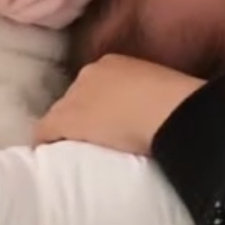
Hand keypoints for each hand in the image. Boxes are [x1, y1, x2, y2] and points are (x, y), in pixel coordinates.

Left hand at [34, 55, 202, 154]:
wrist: (173, 113)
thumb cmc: (179, 106)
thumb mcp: (161, 92)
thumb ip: (148, 96)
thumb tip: (153, 113)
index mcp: (115, 63)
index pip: (95, 86)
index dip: (98, 107)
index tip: (107, 124)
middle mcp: (90, 72)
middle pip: (74, 99)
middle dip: (83, 119)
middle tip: (96, 142)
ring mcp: (76, 95)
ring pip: (61, 115)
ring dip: (69, 133)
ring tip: (81, 155)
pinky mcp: (66, 120)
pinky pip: (45, 133)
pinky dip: (48, 146)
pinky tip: (54, 162)